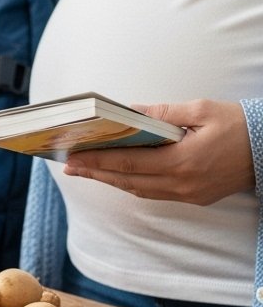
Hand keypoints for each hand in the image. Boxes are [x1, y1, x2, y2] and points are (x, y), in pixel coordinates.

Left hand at [62, 99, 253, 204]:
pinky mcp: (195, 197)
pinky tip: (117, 174)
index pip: (127, 162)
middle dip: (95, 172)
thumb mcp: (199, 109)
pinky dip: (132, 183)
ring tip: (85, 169)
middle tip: (68, 165)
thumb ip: (160, 114)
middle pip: (127, 179)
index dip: (96, 160)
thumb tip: (125, 112)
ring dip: (110, 179)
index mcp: (182, 160)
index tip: (72, 156)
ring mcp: (188, 194)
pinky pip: (154, 193)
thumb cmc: (238, 124)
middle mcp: (182, 183)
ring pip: (138, 189)